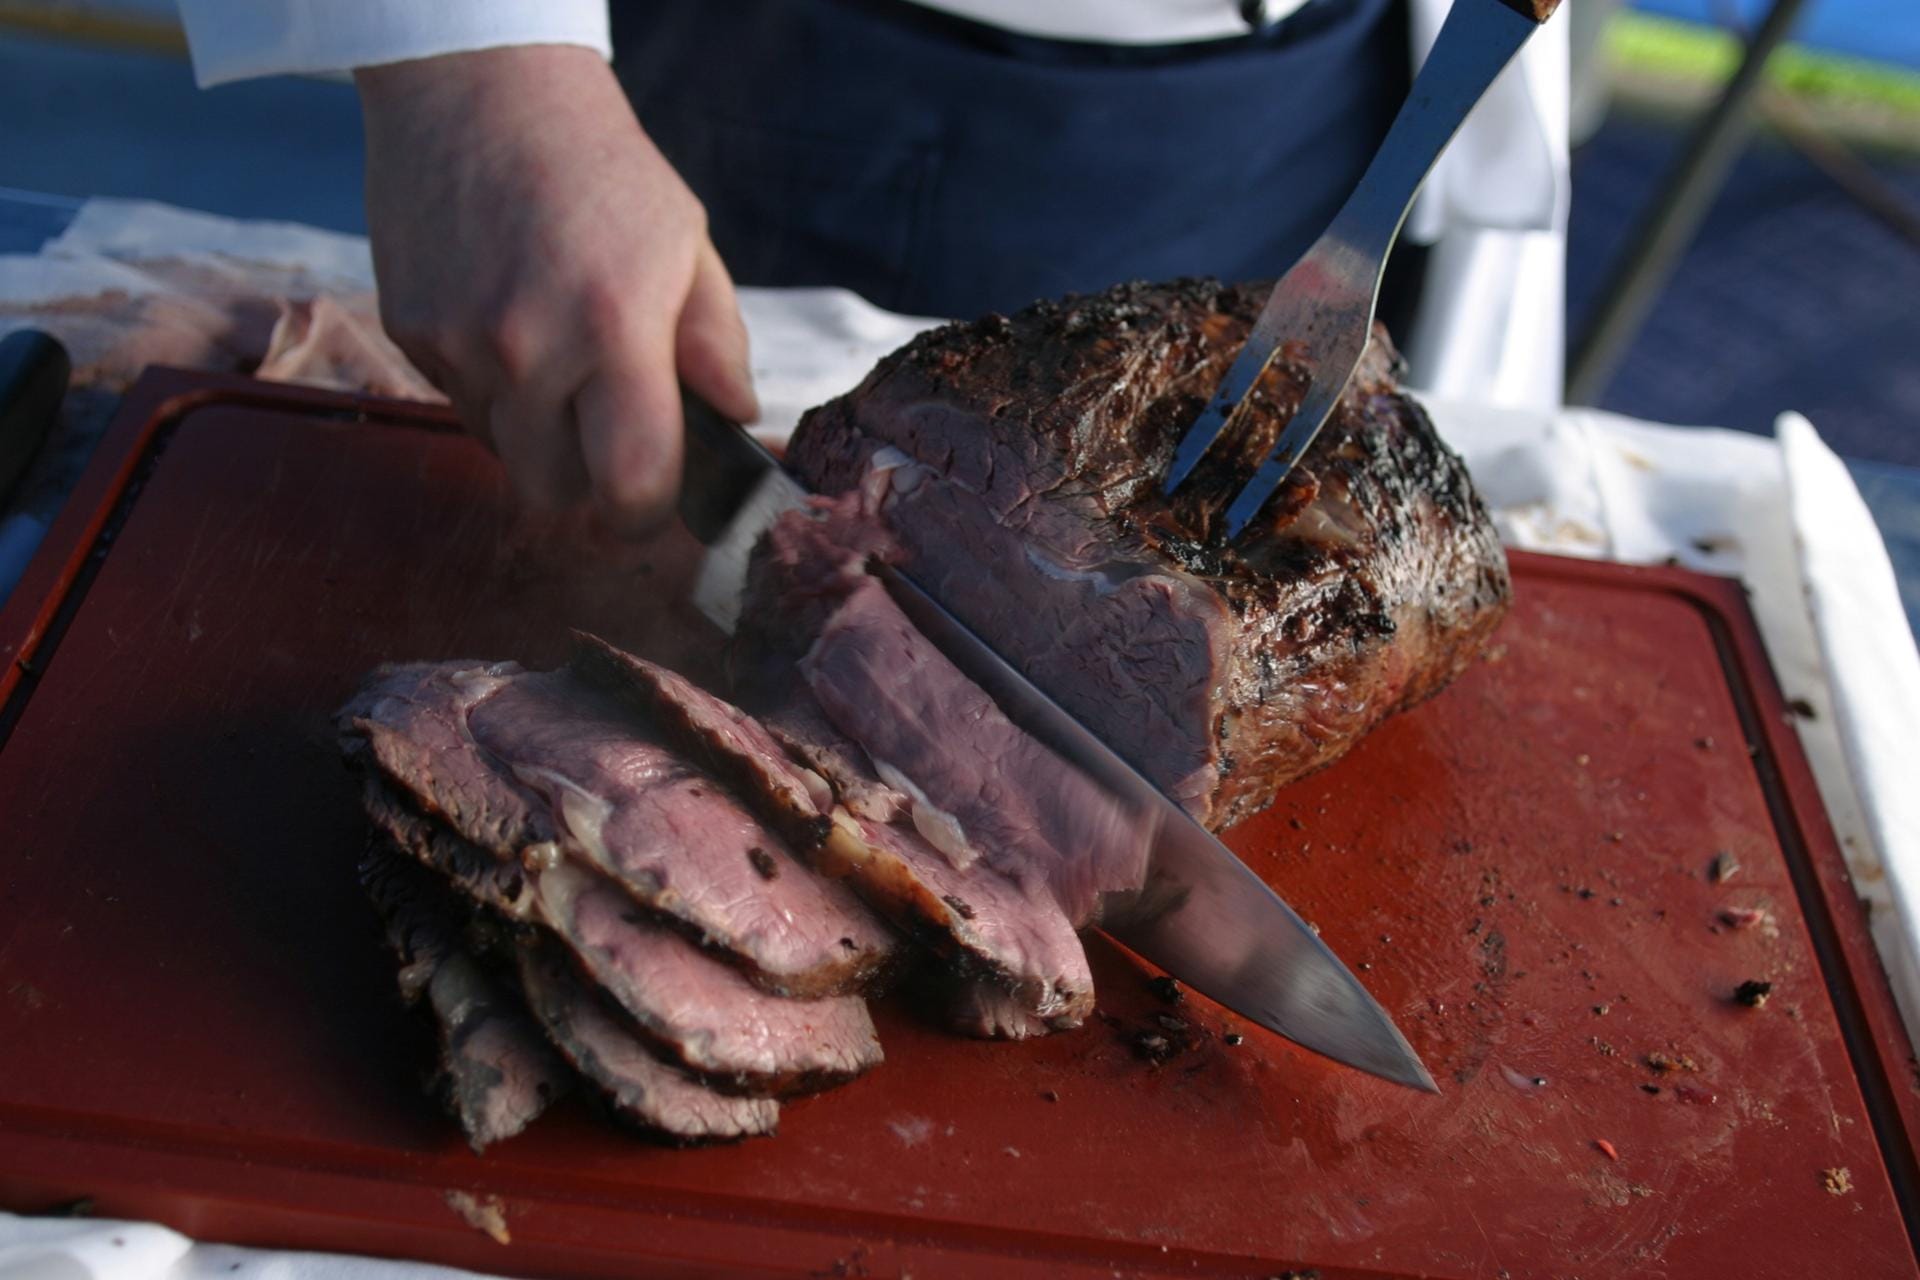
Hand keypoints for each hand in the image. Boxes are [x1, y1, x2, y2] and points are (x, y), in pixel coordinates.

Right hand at [355, 45, 756, 531]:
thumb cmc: (599, 168)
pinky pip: (461, 404)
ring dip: (535, 432)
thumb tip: (736, 418)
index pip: (631, 481)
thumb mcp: (686, 243)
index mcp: (614, 328)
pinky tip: (508, 322)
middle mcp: (529, 348)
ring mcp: (460, 345)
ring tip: (557, 356)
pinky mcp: (411, 333)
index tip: (654, 502)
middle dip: (587, 480)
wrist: (481, 90)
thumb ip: (715, 343)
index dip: (647, 513)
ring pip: (503, 452)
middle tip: (606, 434)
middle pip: (554, 492)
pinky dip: (491, 390)